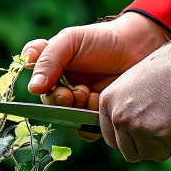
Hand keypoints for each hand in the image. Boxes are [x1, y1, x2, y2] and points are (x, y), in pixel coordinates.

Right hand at [22, 13, 170, 111]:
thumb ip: (48, 60)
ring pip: (66, 119)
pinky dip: (88, 122)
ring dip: (74, 110)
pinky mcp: (97, 116)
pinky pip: (85, 130)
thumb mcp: (69, 41)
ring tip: (89, 93)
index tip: (44, 83)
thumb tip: (33, 88)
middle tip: (70, 93)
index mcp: (51, 69)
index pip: (33, 82)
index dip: (37, 85)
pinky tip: (98, 102)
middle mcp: (63, 87)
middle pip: (48, 105)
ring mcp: (80, 104)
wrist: (137, 47)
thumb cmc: (102, 39)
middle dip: (58, 101)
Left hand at [99, 31, 170, 161]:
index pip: (113, 141)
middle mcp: (120, 116)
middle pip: (132, 153)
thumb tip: (133, 136)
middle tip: (169, 128)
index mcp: (108, 102)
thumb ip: (128, 110)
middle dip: (152, 146)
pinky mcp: (165, 133)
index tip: (148, 135)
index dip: (133, 141)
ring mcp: (141, 126)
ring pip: (156, 155)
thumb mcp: (136, 85)